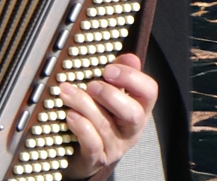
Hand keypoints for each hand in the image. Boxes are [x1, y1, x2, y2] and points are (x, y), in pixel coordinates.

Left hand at [60, 52, 157, 177]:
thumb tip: (131, 57)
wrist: (84, 151)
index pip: (149, 91)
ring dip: (84, 104)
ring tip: (67, 92)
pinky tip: (70, 114)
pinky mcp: (97, 158)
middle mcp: (131, 129)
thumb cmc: (101, 115)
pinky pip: (92, 144)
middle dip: (110, 95)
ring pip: (105, 125)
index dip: (131, 77)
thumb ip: (120, 74)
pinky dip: (81, 126)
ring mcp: (115, 146)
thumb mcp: (112, 93)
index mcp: (139, 108)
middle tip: (91, 85)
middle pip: (133, 114)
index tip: (108, 69)